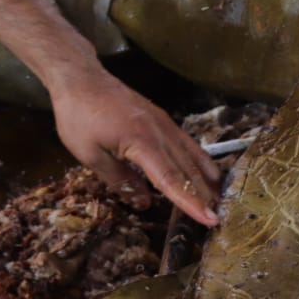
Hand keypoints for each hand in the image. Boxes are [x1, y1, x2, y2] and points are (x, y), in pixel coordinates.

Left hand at [51, 74, 221, 225]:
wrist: (81, 78)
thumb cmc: (78, 115)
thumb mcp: (90, 154)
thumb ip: (119, 180)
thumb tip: (144, 203)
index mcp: (141, 141)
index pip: (170, 178)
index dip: (190, 202)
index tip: (210, 220)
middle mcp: (160, 131)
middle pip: (187, 169)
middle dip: (204, 196)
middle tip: (220, 219)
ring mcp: (164, 123)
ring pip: (192, 156)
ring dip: (207, 180)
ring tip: (219, 202)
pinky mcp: (163, 119)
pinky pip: (188, 144)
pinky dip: (201, 161)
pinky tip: (208, 173)